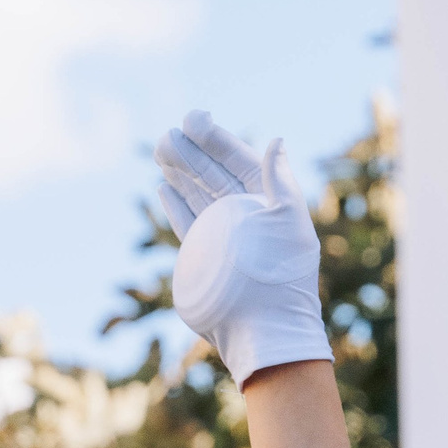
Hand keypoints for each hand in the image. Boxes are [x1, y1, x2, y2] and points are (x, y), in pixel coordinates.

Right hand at [156, 112, 331, 384]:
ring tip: (160, 150)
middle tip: (166, 136)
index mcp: (272, 204)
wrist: (263, 327)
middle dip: (193, 153)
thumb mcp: (287, 221)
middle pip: (217, 175)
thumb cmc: (280, 275)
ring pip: (201, 195)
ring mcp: (227, 236)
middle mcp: (250, 217)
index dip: (218, 140)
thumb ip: (279, 180)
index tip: (192, 119)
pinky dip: (177, 204)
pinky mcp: (208, 256)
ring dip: (181, 172)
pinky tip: (163, 187)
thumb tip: (276, 140)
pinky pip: (190, 223)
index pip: (241, 161)